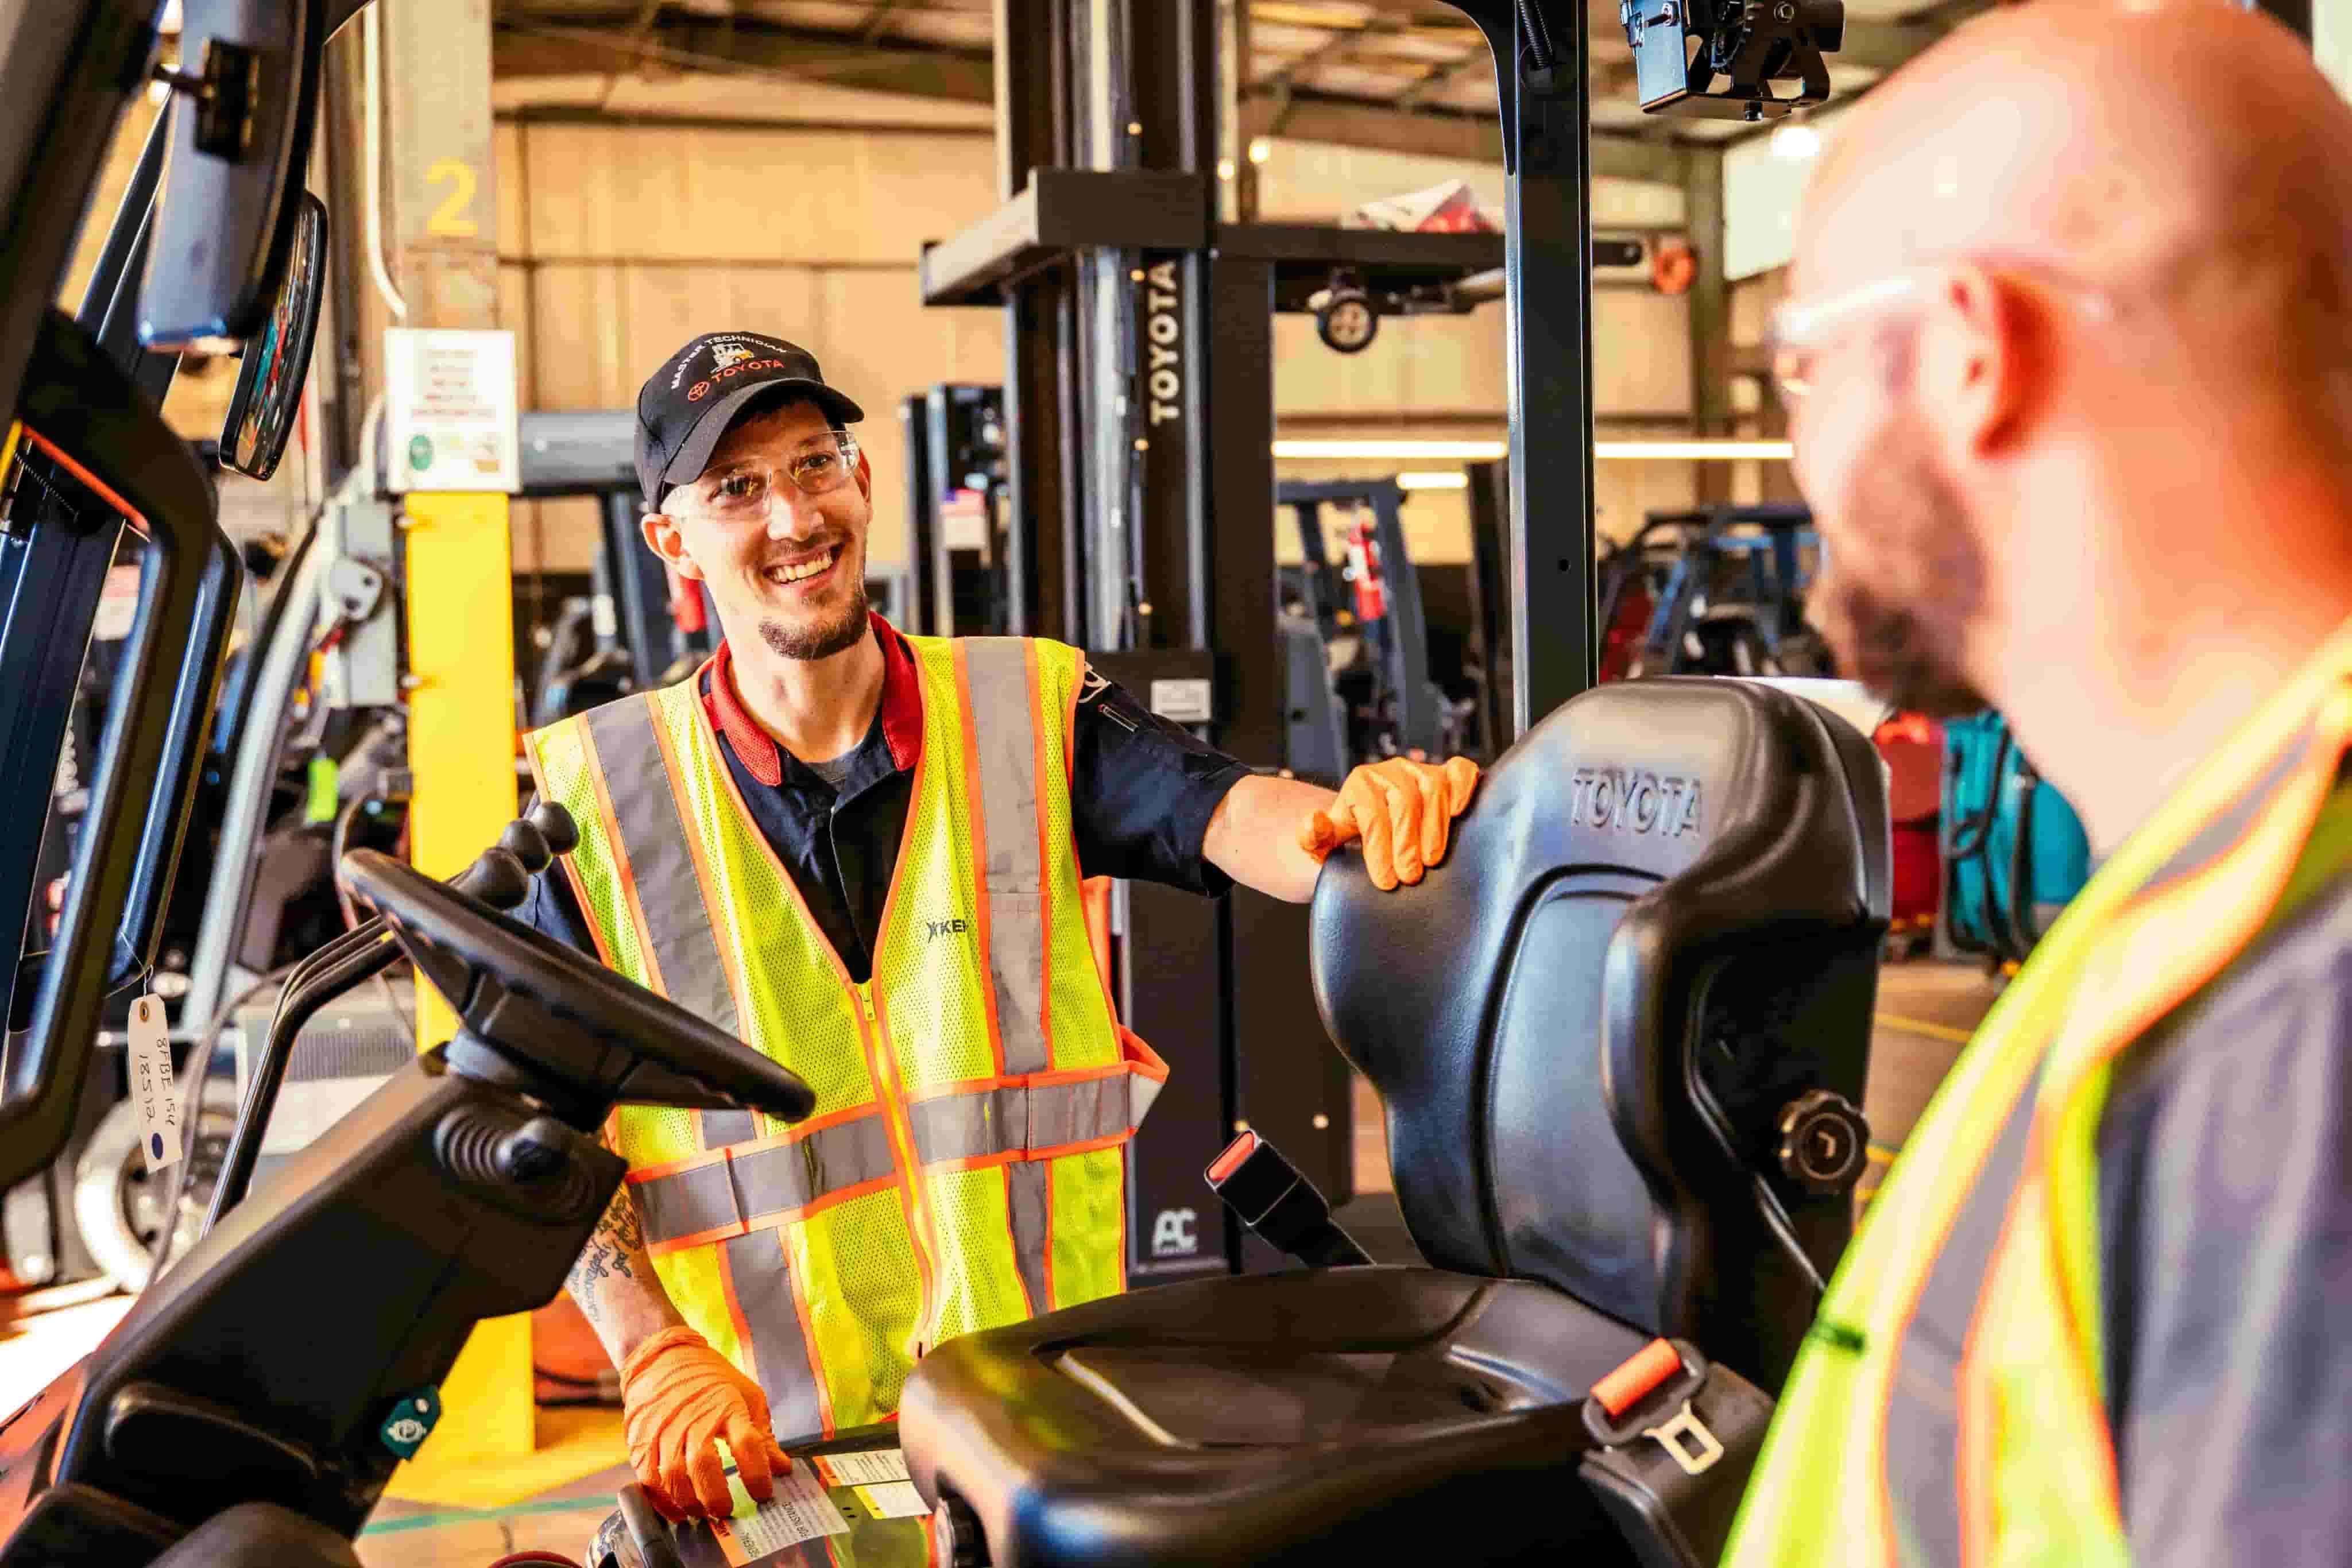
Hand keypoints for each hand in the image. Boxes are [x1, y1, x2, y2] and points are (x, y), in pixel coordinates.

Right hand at [619, 1326, 792, 1519]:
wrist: (663, 1358)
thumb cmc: (712, 1378)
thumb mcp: (747, 1396)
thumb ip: (763, 1436)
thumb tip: (783, 1469)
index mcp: (726, 1406)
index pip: (746, 1444)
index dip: (757, 1474)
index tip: (764, 1493)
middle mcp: (693, 1420)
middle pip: (703, 1466)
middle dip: (717, 1497)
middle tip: (728, 1510)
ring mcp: (663, 1432)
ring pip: (673, 1478)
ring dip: (691, 1503)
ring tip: (705, 1512)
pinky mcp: (641, 1443)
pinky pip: (649, 1481)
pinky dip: (664, 1502)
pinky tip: (679, 1510)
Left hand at [1299, 756, 1480, 890]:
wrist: (1374, 826)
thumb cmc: (1353, 839)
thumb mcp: (1325, 842)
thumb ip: (1313, 836)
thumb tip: (1313, 821)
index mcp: (1360, 784)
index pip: (1372, 813)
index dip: (1379, 850)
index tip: (1386, 881)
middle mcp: (1391, 772)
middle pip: (1404, 801)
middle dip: (1407, 843)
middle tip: (1410, 876)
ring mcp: (1420, 770)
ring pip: (1433, 788)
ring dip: (1435, 827)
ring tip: (1432, 860)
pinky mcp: (1447, 773)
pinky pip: (1460, 771)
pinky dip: (1463, 788)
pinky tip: (1459, 814)